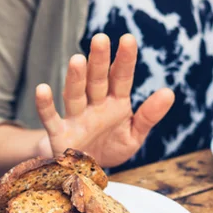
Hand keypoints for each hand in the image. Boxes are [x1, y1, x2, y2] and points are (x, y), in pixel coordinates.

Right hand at [35, 34, 174, 167]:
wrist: (86, 173)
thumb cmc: (111, 147)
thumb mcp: (134, 135)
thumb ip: (149, 115)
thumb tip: (169, 92)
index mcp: (115, 103)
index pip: (121, 78)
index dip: (124, 59)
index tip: (128, 39)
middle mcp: (95, 106)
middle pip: (97, 80)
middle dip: (98, 61)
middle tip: (100, 38)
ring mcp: (76, 118)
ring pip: (75, 95)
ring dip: (76, 78)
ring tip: (77, 59)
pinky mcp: (60, 135)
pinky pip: (50, 118)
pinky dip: (46, 106)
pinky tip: (42, 89)